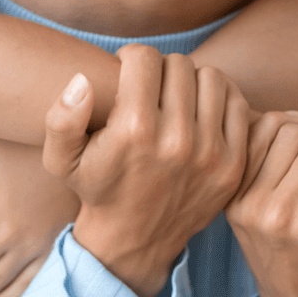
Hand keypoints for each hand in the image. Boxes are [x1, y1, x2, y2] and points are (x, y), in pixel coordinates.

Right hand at [42, 45, 250, 296]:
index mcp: (134, 130)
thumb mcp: (62, 159)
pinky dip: (220, 98)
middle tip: (152, 86)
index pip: (145, 58)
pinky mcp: (233, 164)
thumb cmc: (97, 188)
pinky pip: (236, 104)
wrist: (136, 238)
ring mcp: (210, 153)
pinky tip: (201, 108)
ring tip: (176, 94)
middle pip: (179, 64)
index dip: (131, 58)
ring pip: (210, 78)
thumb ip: (61, 118)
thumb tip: (82, 80)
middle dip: (161, 69)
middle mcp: (176, 140)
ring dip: (192, 80)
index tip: (128, 72)